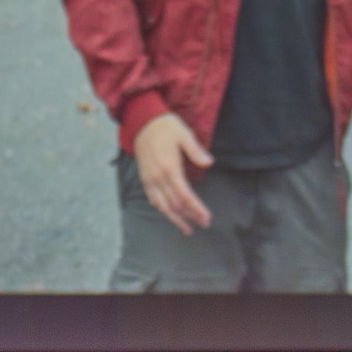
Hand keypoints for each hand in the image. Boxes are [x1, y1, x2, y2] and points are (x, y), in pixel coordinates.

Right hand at [134, 111, 213, 233]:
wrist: (142, 122)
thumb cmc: (166, 127)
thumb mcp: (184, 134)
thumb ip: (196, 151)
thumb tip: (209, 163)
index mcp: (170, 168)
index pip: (185, 195)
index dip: (196, 209)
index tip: (207, 217)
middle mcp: (158, 177)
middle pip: (175, 204)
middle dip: (190, 216)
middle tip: (204, 224)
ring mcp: (150, 179)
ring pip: (162, 206)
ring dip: (176, 219)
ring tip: (187, 229)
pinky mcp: (144, 179)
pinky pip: (153, 199)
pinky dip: (162, 210)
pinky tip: (171, 215)